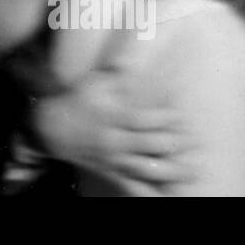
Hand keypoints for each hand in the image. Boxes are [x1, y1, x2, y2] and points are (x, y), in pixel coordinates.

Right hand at [33, 70, 193, 194]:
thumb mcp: (96, 82)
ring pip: (147, 170)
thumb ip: (118, 70)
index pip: (147, 119)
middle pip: (152, 144)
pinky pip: (133, 187)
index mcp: (114, 116)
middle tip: (192, 141)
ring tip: (191, 170)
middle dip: (175, 144)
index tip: (180, 116)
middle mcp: (116, 139)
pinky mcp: (113, 172)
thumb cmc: (79, 100)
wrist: (52, 128)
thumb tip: (135, 50)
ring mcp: (114, 158)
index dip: (168, 118)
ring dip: (171, 171)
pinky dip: (149, 193)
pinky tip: (166, 194)